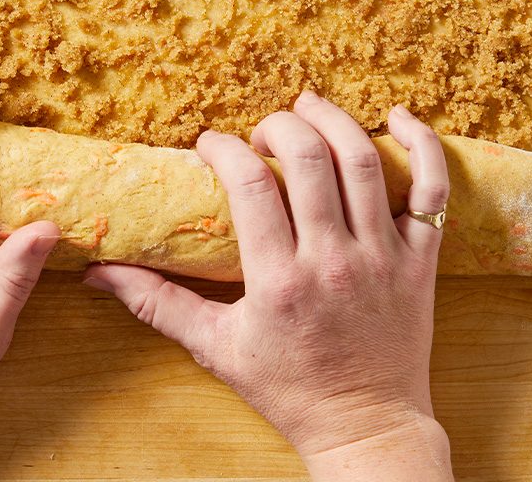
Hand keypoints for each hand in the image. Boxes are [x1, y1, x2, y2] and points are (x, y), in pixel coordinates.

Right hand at [84, 93, 453, 480]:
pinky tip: (397, 117)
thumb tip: (98, 273)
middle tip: (260, 132)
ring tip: (308, 105)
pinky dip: (423, 145)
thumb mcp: (215, 347)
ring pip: (364, 161)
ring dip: (333, 120)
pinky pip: (433, 190)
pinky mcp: (421, 259)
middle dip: (277, 126)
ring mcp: (383, 256)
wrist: (365, 426)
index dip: (223, 148)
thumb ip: (156, 303)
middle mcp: (333, 260)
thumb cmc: (288, 388)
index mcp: (278, 279)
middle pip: (308, 158)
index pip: (249, 184)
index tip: (210, 146)